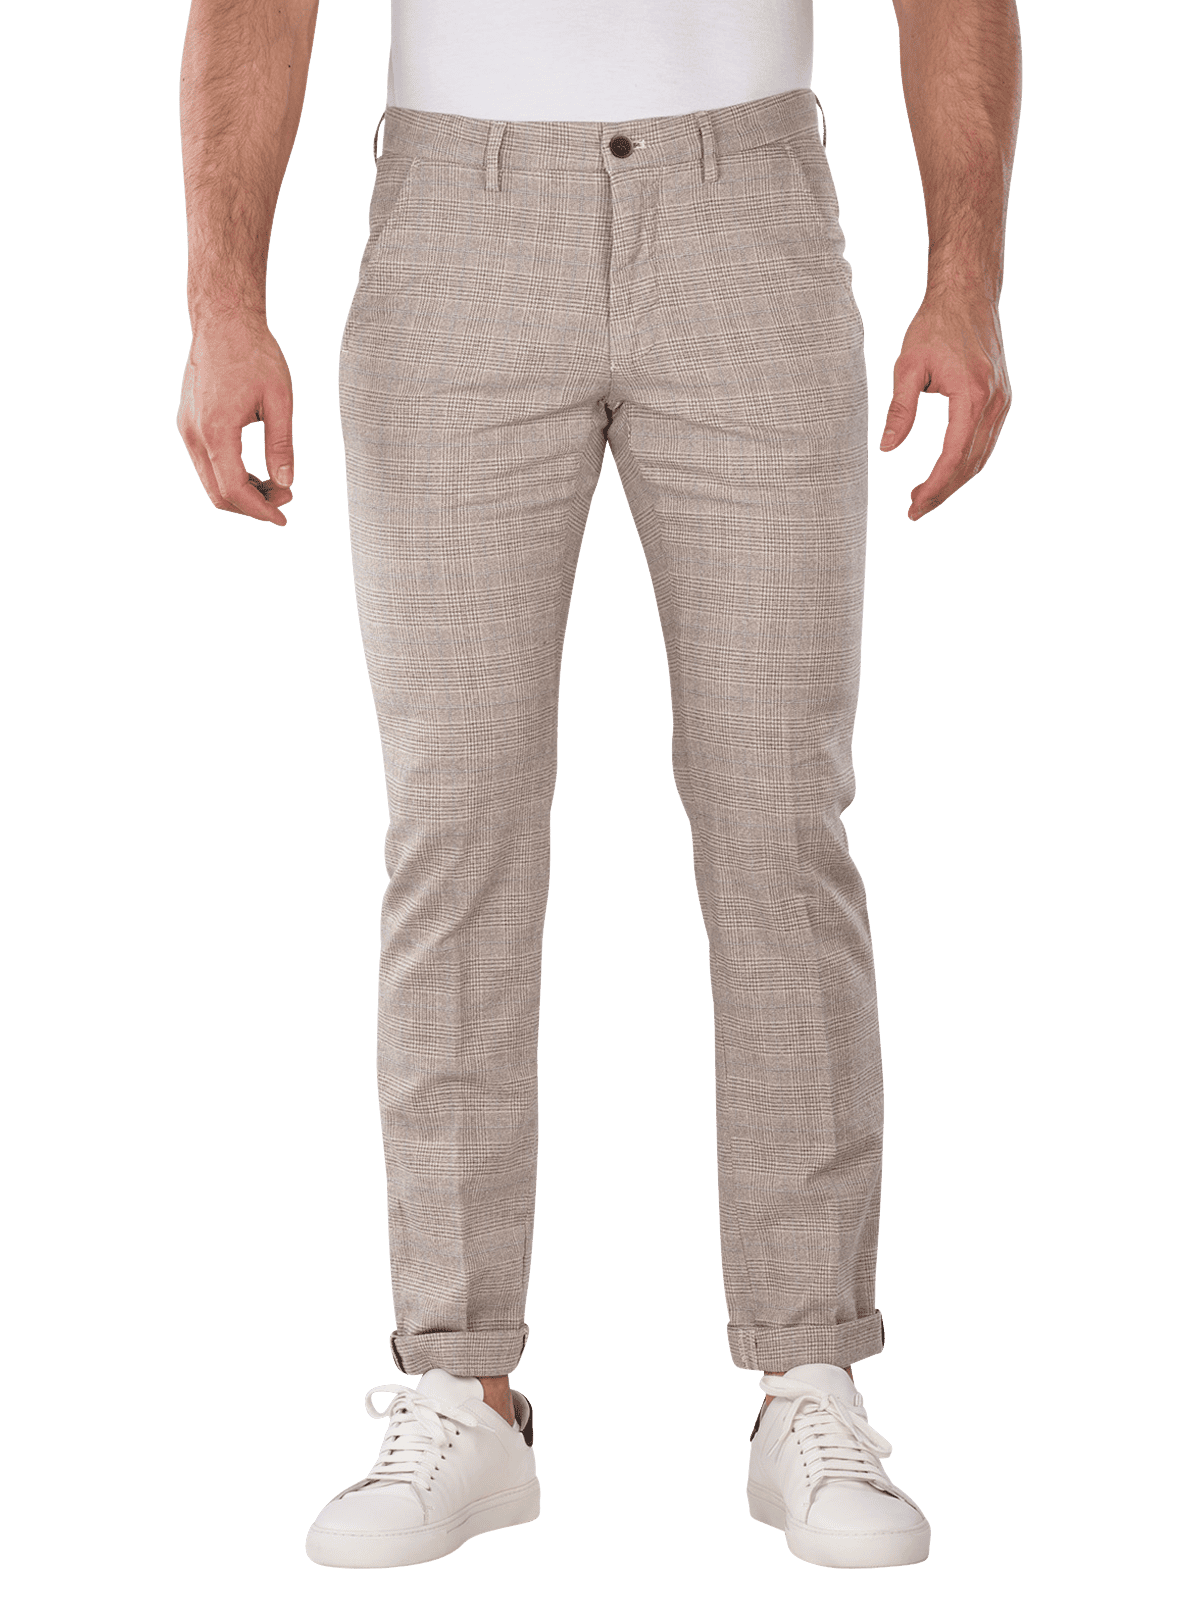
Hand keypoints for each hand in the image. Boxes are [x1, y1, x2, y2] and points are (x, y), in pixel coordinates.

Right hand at [177, 315, 294, 525]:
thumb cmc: (255, 354)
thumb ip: (282, 445)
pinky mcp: (188, 423)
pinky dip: (230, 476)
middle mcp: (194, 433)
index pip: (234, 489)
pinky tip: (256, 472)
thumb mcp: (280, 400)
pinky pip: (206, 464)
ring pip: (210, 482)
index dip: (259, 511)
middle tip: (286, 499)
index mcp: (216, 430)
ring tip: (276, 486)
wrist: (223, 320)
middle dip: (253, 506)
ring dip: (242, 492)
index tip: (283, 519)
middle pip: (218, 493)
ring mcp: (186, 429)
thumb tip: (285, 483)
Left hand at [878, 291, 1011, 521]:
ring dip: (955, 480)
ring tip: (924, 496)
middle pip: (970, 464)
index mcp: (971, 396)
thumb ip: (900, 410)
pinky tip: (945, 471)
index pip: (953, 457)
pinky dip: (966, 462)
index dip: (934, 487)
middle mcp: (993, 402)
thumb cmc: (934, 326)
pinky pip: (985, 441)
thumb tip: (887, 449)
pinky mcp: (1001, 398)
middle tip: (914, 510)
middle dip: (943, 491)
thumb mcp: (907, 366)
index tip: (913, 506)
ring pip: (981, 456)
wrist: (968, 294)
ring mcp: (1002, 401)